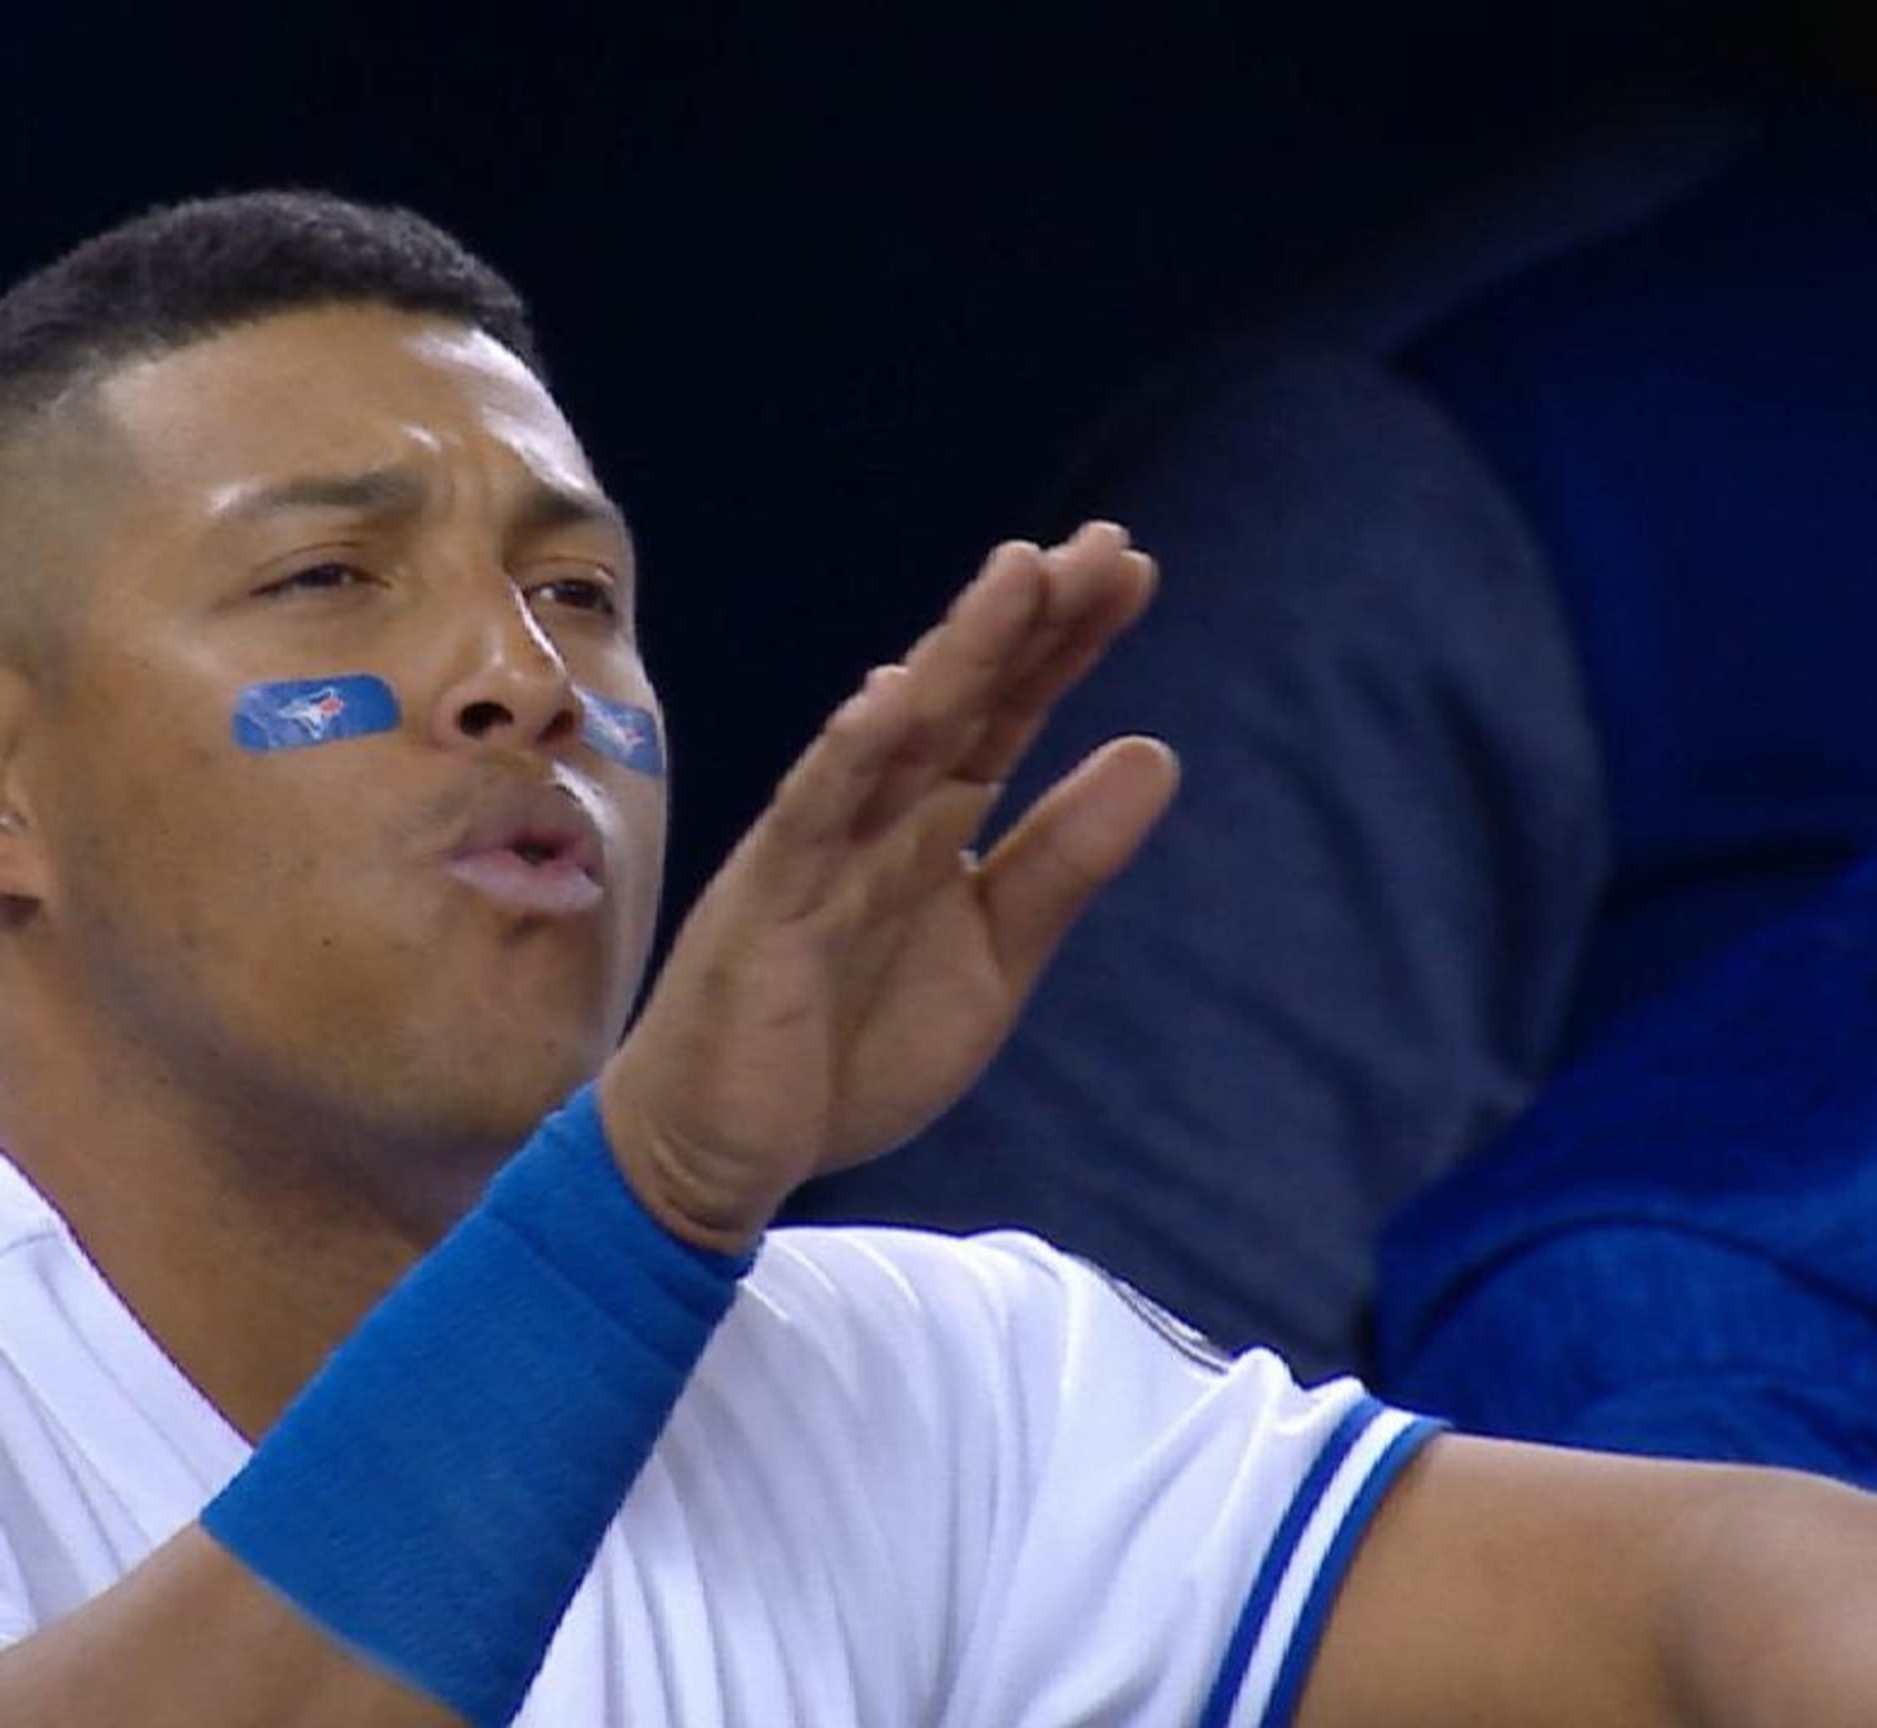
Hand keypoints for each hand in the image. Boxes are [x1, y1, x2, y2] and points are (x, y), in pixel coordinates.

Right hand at [596, 522, 1177, 1252]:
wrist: (719, 1152)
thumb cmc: (844, 1052)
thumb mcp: (994, 960)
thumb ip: (1063, 862)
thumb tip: (1156, 752)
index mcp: (928, 828)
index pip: (1005, 715)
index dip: (1063, 645)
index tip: (1130, 569)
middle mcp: (874, 817)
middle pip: (961, 701)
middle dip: (1027, 622)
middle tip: (1104, 545)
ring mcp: (815, 852)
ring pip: (892, 736)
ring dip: (953, 656)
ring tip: (1018, 577)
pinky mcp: (764, 904)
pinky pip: (807, 819)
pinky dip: (845, 757)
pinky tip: (888, 696)